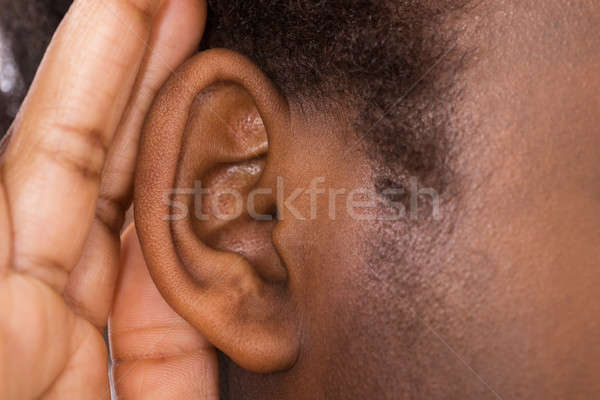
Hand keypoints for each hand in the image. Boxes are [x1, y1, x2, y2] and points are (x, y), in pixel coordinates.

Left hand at [0, 0, 215, 397]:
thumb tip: (5, 166)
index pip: (51, 159)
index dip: (95, 70)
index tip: (133, 0)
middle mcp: (41, 324)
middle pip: (110, 180)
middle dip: (150, 81)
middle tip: (181, 6)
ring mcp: (105, 360)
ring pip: (163, 243)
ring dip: (198, 163)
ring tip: (223, 81)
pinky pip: (202, 326)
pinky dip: (231, 270)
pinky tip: (248, 216)